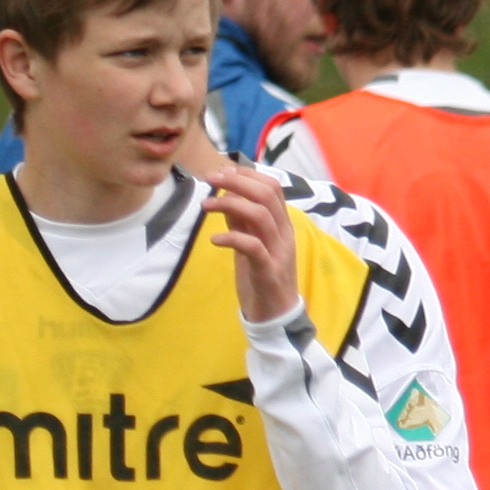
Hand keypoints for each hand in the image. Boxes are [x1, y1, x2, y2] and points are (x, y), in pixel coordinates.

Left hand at [202, 164, 301, 324]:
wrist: (276, 317)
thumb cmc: (261, 279)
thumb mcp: (250, 245)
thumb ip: (242, 223)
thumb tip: (228, 196)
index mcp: (281, 225)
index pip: (272, 188)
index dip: (247, 175)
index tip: (221, 172)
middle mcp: (284, 234)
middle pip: (267, 195)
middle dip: (237, 182)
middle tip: (210, 180)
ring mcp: (278, 252)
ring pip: (262, 216)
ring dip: (231, 205)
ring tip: (205, 206)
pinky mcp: (269, 271)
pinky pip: (254, 248)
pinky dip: (233, 238)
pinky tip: (215, 239)